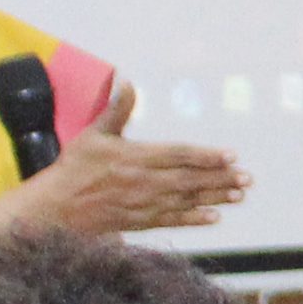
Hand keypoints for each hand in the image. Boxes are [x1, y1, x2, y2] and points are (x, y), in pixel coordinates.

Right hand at [13, 128, 245, 239]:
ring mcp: (143, 204)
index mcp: (134, 156)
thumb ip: (116, 110)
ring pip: (186, 200)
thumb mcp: (94, 134)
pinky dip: (194, 218)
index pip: (178, 154)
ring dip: (214, 197)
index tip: (230, 156)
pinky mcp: (140, 221)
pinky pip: (172, 220)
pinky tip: (214, 217)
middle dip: (220, 178)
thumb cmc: (74, 168)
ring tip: (239, 194)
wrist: (56, 207)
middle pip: (189, 179)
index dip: (206, 155)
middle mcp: (143, 181)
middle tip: (246, 178)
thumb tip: (125, 82)